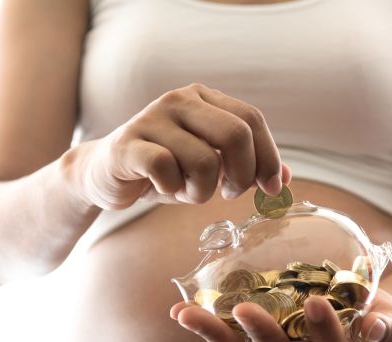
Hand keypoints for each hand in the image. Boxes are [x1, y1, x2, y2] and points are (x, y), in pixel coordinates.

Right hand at [72, 82, 290, 209]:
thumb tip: (286, 179)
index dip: (269, 157)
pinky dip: (172, 190)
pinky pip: (166, 170)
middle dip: (241, 175)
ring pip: (205, 161)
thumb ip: (247, 168)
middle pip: (235, 135)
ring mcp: (152, 119)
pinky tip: (162, 187)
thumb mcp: (211, 167)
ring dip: (202, 191)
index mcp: (204, 98)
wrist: (106, 174)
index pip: (252, 120)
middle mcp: (179, 100)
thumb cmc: (166, 169)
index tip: (271, 188)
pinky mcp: (128, 144)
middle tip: (228, 193)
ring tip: (186, 191)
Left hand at [170, 289, 391, 341]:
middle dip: (264, 337)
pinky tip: (182, 313)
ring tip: (188, 315)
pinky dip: (207, 332)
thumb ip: (388, 328)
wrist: (362, 320)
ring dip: (217, 337)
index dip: (325, 334)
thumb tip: (376, 327)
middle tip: (247, 308)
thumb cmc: (378, 318)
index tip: (317, 302)